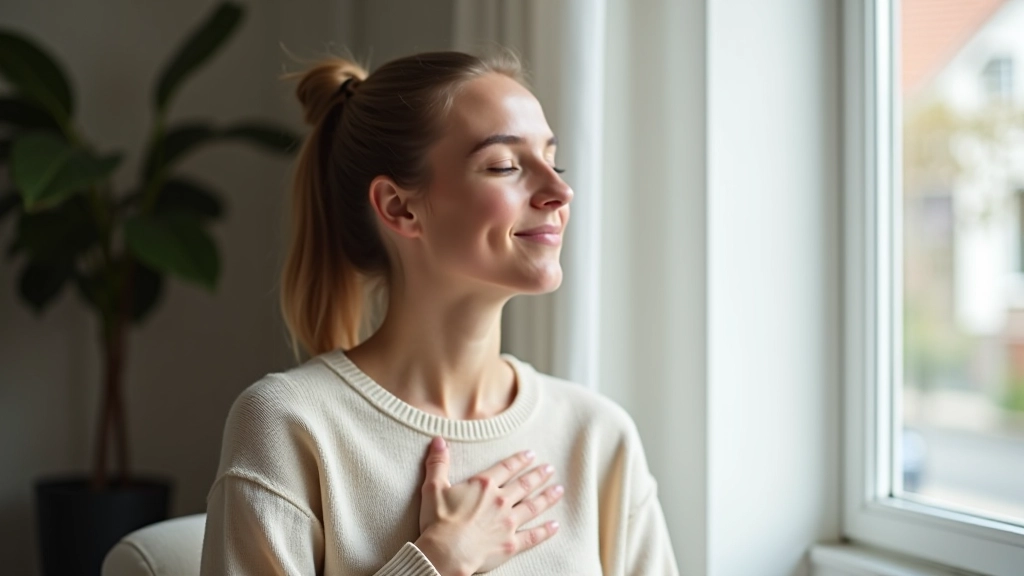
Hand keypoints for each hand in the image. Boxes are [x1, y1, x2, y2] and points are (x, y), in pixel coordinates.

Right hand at [414, 436, 563, 575]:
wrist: (446, 552)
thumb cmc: (438, 521)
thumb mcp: (434, 487)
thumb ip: (438, 463)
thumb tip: (438, 440)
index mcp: (484, 485)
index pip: (506, 468)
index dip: (519, 460)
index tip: (531, 454)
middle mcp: (501, 500)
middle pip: (525, 484)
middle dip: (538, 475)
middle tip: (550, 468)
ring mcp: (509, 522)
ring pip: (533, 506)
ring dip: (547, 497)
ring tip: (558, 489)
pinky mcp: (512, 543)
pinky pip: (533, 535)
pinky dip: (545, 530)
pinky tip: (555, 525)